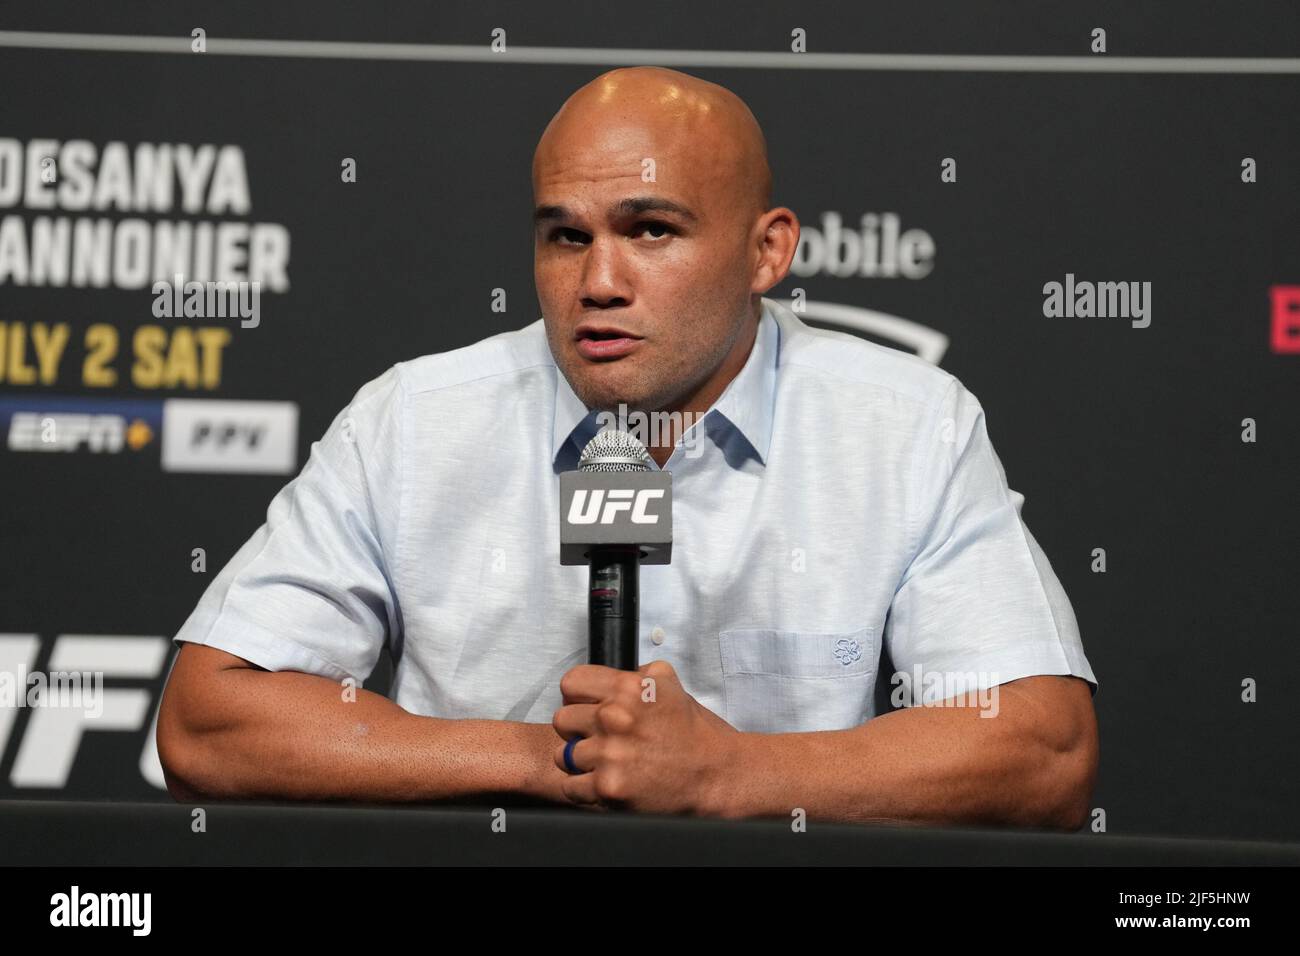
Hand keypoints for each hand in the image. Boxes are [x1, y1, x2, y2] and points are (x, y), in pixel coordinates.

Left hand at [552, 660, 737, 814]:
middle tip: (600, 738)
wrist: (716, 776)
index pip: (571, 683)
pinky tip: (605, 781)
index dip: (578, 696)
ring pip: (564, 755)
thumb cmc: (694, 735)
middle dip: (578, 729)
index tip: (586, 707)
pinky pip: (570, 787)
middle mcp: (615, 718)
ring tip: (607, 762)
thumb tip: (611, 676)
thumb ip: (636, 675)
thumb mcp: (669, 685)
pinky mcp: (608, 788)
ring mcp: (609, 754)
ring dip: (581, 761)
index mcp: (628, 689)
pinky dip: (584, 789)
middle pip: (562, 719)